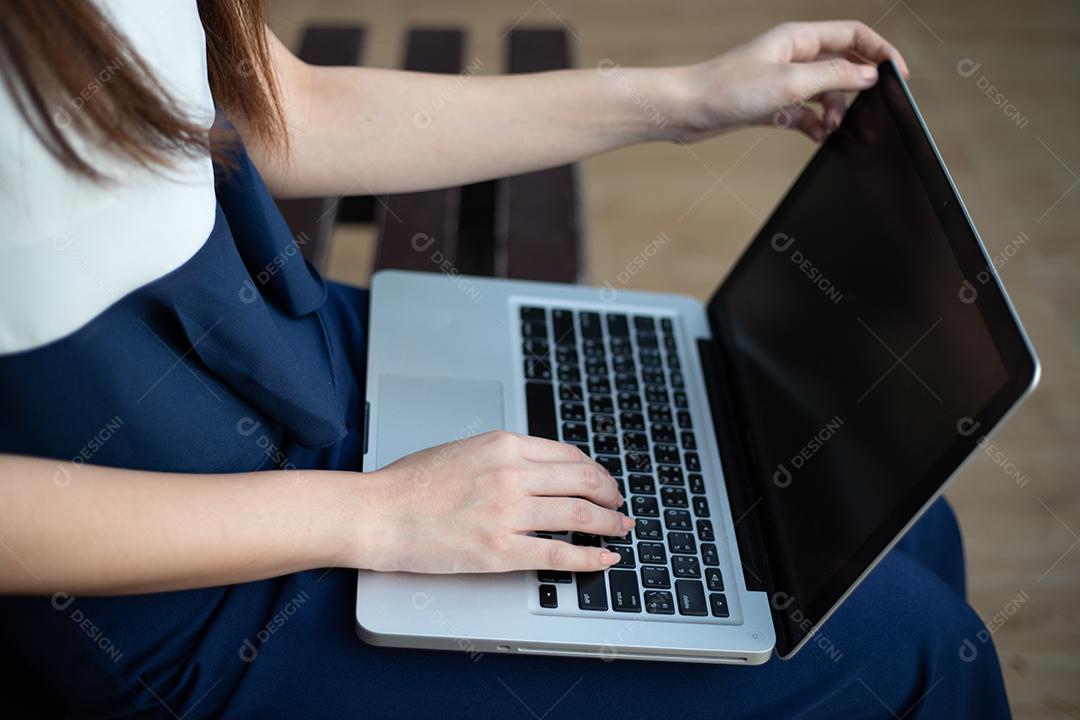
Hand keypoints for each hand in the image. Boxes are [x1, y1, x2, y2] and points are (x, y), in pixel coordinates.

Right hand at [363, 431, 631, 573]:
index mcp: (504, 445)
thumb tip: (538, 470)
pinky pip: (559, 553)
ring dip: (608, 524)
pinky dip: (589, 557)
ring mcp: (509, 512)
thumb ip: (503, 457)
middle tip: (619, 505)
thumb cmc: (410, 484)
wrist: (379, 512)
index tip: (601, 481)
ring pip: (579, 515)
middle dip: (610, 494)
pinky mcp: (500, 550)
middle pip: (583, 481)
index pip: (568, 454)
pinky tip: (603, 558)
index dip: (594, 470)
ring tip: (619, 529)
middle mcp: (513, 474)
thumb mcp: (464, 450)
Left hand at [672, 21, 909, 142]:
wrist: (685, 111)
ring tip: (832, 128)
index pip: (853, 34)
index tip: (897, 75)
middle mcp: (792, 55)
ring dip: (834, 110)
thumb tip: (867, 75)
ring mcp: (781, 80)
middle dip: (857, 87)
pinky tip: (818, 137)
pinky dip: (814, 124)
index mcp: (798, 38)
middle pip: (842, 63)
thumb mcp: (789, 83)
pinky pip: (804, 113)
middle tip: (870, 108)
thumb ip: (833, 77)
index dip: (880, 51)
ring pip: (824, 92)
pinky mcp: (770, 104)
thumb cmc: (727, 89)